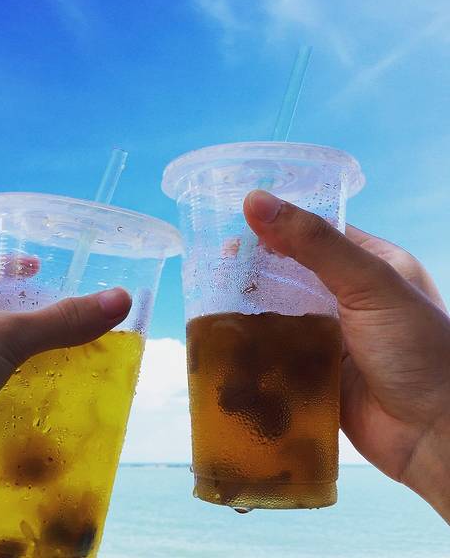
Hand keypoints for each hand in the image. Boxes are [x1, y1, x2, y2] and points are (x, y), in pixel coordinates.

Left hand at [0, 258, 130, 546]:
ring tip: (76, 361)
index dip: (17, 268)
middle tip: (77, 321)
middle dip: (34, 319)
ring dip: (30, 361)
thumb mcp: (3, 335)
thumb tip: (121, 298)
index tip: (48, 271)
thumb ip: (62, 320)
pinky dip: (18, 396)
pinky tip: (50, 402)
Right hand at [244, 190, 449, 522]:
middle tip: (216, 265)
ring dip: (252, 307)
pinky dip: (257, 343)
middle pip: (293, 272)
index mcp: (372, 264)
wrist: (436, 437)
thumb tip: (255, 200)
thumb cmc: (416, 350)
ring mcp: (334, 334)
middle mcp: (351, 296)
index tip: (236, 226)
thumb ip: (313, 243)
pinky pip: (280, 349)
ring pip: (283, 311)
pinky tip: (228, 338)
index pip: (317, 233)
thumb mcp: (370, 283)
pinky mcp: (318, 368)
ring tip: (212, 298)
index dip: (277, 227)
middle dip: (257, 269)